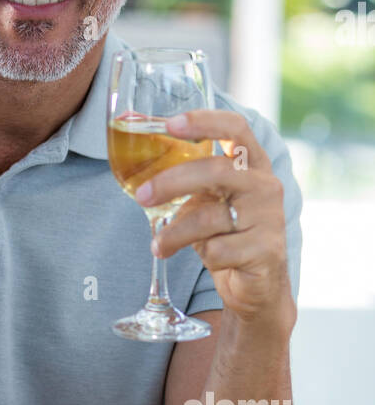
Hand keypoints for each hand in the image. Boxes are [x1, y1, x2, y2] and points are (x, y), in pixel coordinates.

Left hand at [134, 110, 294, 327]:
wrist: (257, 283)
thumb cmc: (224, 233)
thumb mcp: (205, 200)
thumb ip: (184, 180)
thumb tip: (133, 162)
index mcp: (252, 163)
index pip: (235, 128)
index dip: (204, 122)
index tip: (170, 125)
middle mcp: (266, 185)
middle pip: (217, 170)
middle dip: (172, 182)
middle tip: (142, 196)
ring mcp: (270, 218)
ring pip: (210, 217)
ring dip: (175, 233)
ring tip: (158, 245)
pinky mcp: (267, 250)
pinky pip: (219, 250)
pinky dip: (204, 256)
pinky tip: (207, 260)